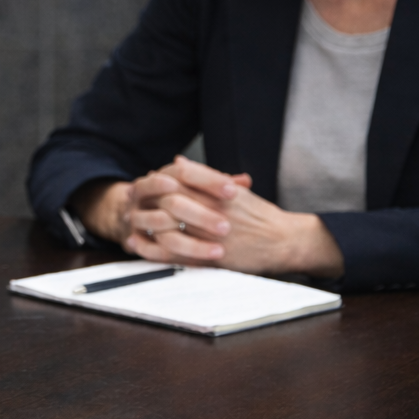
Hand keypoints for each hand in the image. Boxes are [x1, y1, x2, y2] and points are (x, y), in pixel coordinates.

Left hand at [125, 156, 343, 277]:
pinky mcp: (210, 257)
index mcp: (221, 191)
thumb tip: (177, 161)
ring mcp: (212, 235)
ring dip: (146, 223)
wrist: (285, 241)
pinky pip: (174, 253)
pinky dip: (152, 249)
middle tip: (135, 197)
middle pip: (171, 199)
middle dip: (149, 198)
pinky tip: (140, 244)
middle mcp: (215, 210)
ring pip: (168, 226)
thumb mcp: (236, 190)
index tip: (150, 179)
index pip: (183, 176)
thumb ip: (205, 176)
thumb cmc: (261, 215)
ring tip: (133, 221)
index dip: (162, 177)